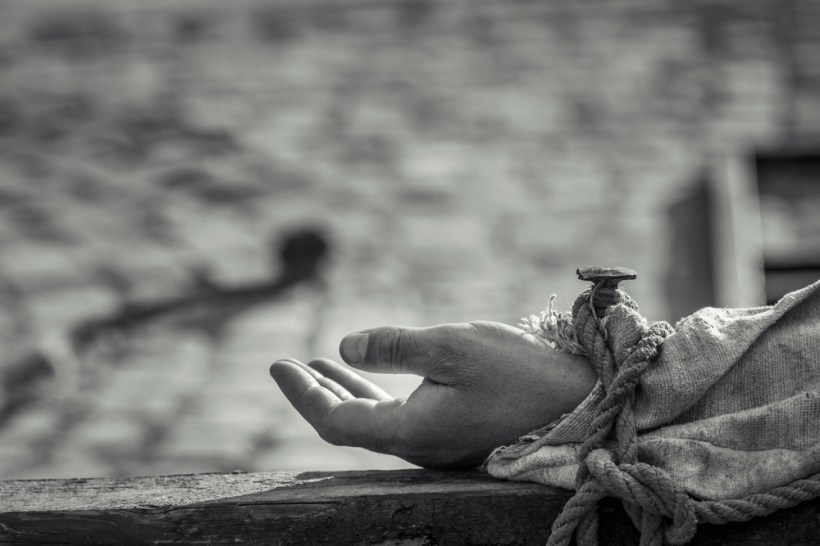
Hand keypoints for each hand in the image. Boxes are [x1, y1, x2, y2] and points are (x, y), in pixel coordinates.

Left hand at [270, 321, 595, 468]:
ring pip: (374, 417)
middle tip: (287, 365)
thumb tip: (344, 346)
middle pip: (349, 423)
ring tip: (318, 365)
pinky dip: (375, 390)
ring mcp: (438, 440)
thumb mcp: (450, 346)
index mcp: (410, 431)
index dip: (302, 394)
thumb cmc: (519, 372)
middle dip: (315, 393)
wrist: (579, 399)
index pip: (336, 420)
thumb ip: (392, 346)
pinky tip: (371, 372)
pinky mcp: (455, 428)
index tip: (276, 364)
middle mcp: (419, 445)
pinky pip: (399, 412)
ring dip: (345, 389)